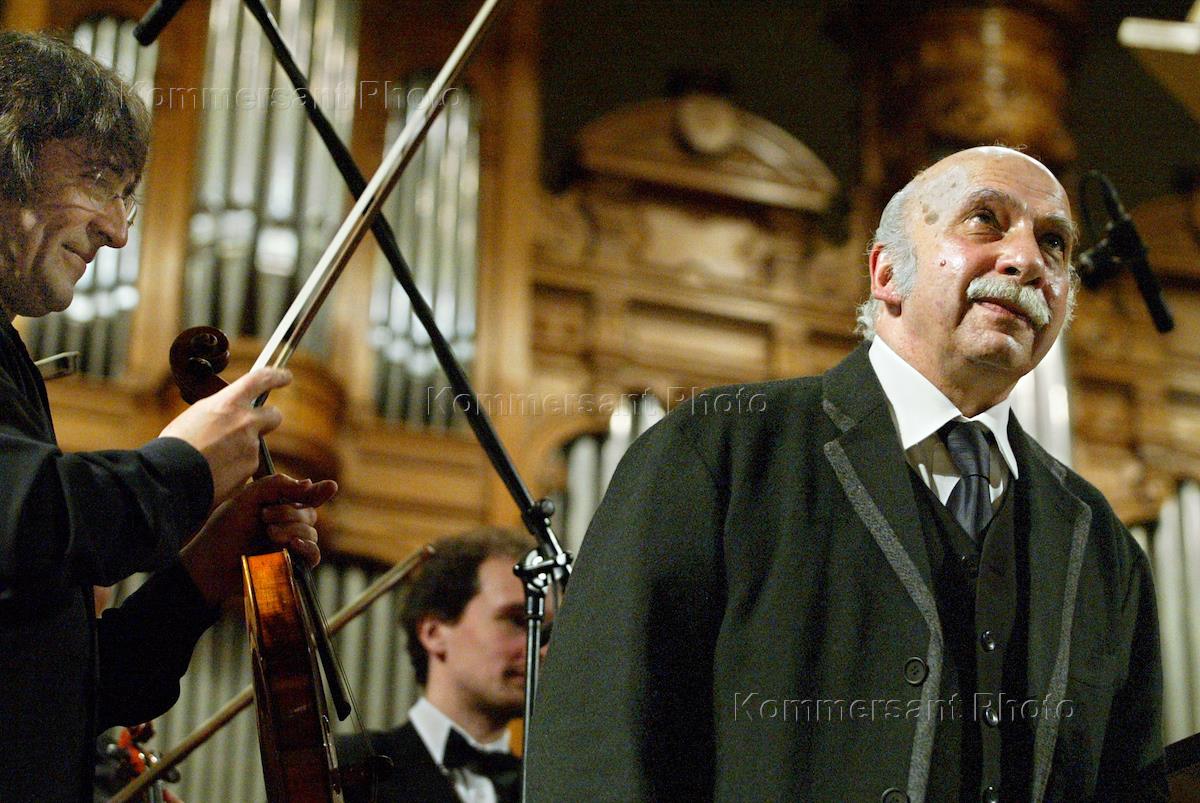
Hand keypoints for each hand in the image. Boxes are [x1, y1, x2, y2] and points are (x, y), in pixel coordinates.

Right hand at [159, 368, 291, 505]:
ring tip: (213, 459)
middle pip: (274, 416)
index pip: (260, 380)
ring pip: (254, 445)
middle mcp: (245, 422)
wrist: (171, 476)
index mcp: (228, 403)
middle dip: (268, 419)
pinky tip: (216, 472)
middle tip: (258, 425)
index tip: (285, 376)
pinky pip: (247, 466)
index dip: (276, 376)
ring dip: (240, 450)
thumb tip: (227, 416)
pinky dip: (235, 469)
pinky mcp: (250, 469)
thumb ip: (220, 412)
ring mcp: (250, 447)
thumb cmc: (176, 445)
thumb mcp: (197, 416)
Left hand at [180, 474, 337, 605]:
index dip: (319, 491)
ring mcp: (290, 547)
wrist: (211, 564)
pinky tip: (293, 544)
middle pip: (310, 514)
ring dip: (292, 530)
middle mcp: (287, 526)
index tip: (330, 486)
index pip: (306, 497)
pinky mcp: (291, 566)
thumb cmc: (223, 531)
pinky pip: (313, 555)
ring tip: (269, 534)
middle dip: (290, 513)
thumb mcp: (246, 499)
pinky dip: (307, 548)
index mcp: (278, 507)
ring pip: (311, 533)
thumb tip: (309, 484)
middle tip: (264, 517)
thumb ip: (275, 484)